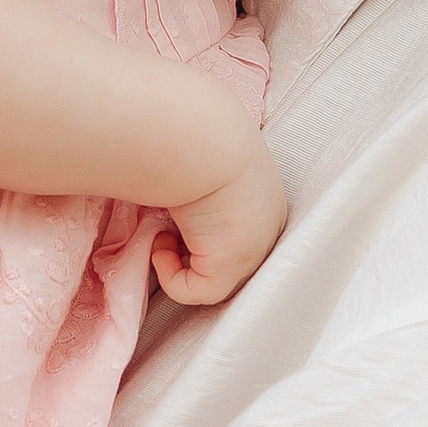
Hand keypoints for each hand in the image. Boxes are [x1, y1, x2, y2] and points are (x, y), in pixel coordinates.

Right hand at [153, 133, 287, 305]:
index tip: (180, 214)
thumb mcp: (208, 159)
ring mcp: (253, 251)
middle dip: (196, 249)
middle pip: (229, 256)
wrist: (203, 140)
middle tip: (168, 227)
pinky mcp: (230, 268)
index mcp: (267, 200)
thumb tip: (173, 171)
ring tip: (161, 232)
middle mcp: (267, 229)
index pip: (240, 230)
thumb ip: (202, 176)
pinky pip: (196, 291)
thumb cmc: (198, 135)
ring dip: (181, 260)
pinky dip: (171, 276)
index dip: (207, 231)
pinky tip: (160, 245)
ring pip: (213, 277)